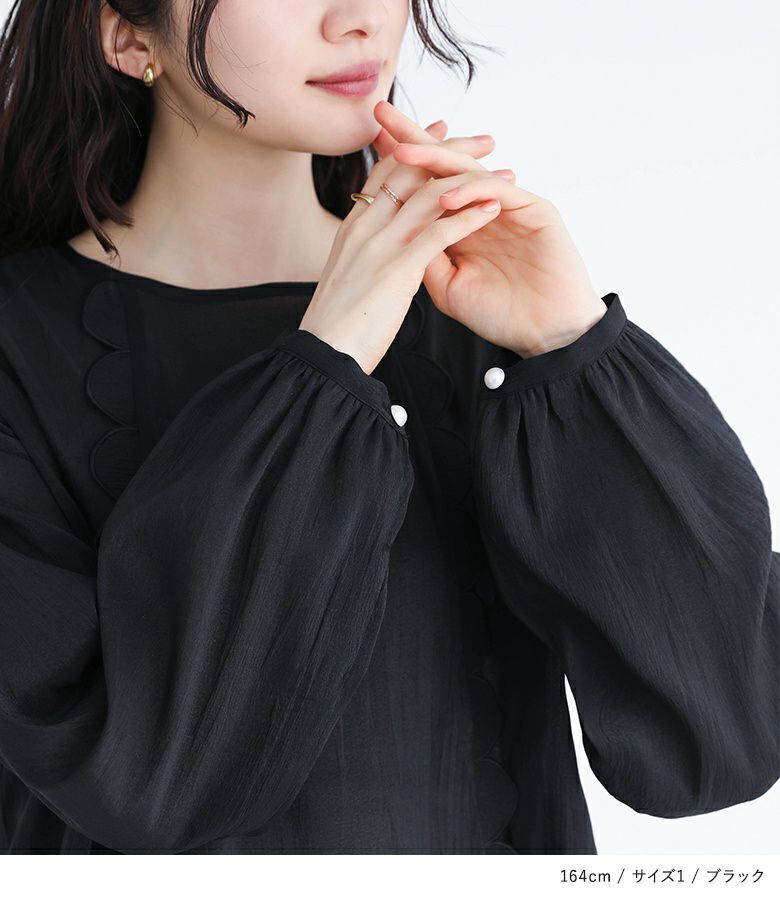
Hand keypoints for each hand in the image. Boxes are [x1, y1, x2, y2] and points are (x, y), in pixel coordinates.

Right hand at [299, 120, 503, 374]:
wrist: (324, 352)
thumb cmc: (337, 324)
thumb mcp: (349, 277)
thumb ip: (366, 255)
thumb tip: (384, 252)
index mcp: (352, 228)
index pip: (385, 173)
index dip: (415, 150)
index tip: (441, 133)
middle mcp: (364, 227)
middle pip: (409, 171)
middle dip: (449, 150)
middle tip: (483, 142)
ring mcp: (379, 245)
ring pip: (427, 195)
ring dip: (469, 181)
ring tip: (501, 174)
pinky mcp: (397, 268)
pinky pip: (438, 231)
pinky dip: (468, 216)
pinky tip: (492, 208)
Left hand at [373, 100, 607, 357]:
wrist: (546, 336)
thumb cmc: (500, 314)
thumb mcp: (446, 286)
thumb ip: (423, 255)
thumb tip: (392, 228)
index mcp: (459, 223)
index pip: (425, 183)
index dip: (399, 162)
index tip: (371, 140)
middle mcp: (481, 207)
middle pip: (443, 163)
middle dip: (412, 137)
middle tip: (382, 112)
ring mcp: (508, 205)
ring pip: (468, 170)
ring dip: (434, 158)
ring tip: (402, 151)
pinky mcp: (534, 210)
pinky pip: (498, 190)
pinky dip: (472, 190)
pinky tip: (445, 195)